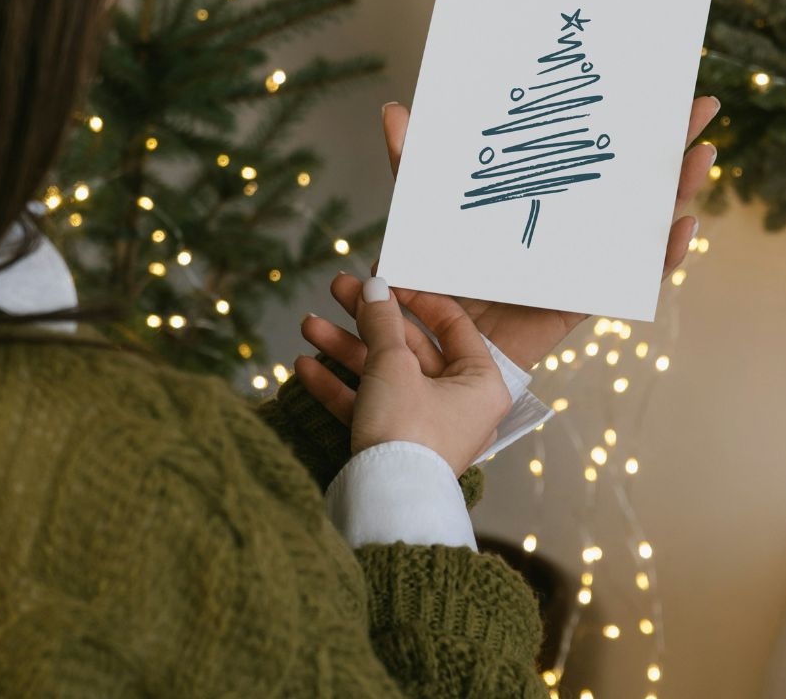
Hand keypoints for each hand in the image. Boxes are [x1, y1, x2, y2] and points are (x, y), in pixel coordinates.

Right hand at [293, 275, 511, 476]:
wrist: (384, 506)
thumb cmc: (406, 430)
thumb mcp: (394, 365)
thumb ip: (382, 322)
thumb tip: (375, 287)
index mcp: (481, 382)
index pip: (452, 324)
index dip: (414, 296)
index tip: (385, 278)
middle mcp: (460, 404)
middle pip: (409, 348)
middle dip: (366, 321)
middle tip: (337, 290)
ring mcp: (427, 427)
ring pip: (384, 376)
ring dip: (344, 350)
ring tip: (308, 325)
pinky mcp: (397, 447)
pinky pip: (371, 407)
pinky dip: (340, 388)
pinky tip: (304, 367)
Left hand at [377, 95, 720, 370]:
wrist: (426, 348)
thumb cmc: (428, 279)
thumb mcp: (421, 215)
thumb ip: (412, 167)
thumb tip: (395, 108)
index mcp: (541, 204)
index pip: (591, 156)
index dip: (624, 124)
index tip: (657, 85)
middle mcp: (570, 231)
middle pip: (632, 184)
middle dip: (670, 145)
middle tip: (702, 107)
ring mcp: (581, 264)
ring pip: (644, 225)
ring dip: (680, 190)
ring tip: (702, 155)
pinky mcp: (582, 302)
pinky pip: (632, 281)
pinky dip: (663, 258)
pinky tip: (682, 228)